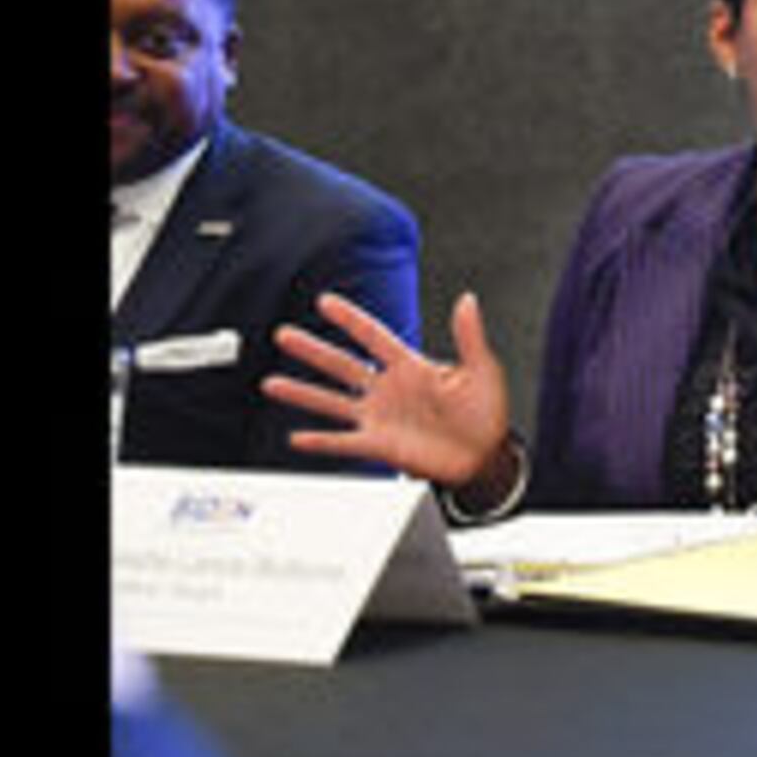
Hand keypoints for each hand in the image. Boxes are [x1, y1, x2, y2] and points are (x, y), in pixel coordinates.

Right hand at [267, 289, 516, 497]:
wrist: (485, 456)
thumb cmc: (484, 412)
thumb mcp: (481, 370)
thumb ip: (469, 337)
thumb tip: (468, 300)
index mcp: (411, 366)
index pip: (374, 336)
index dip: (351, 319)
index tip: (325, 301)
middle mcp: (388, 389)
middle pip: (343, 365)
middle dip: (313, 350)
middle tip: (284, 335)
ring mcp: (380, 417)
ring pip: (333, 401)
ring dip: (303, 393)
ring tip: (272, 383)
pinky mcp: (379, 445)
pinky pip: (343, 442)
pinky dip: (321, 441)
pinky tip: (298, 437)